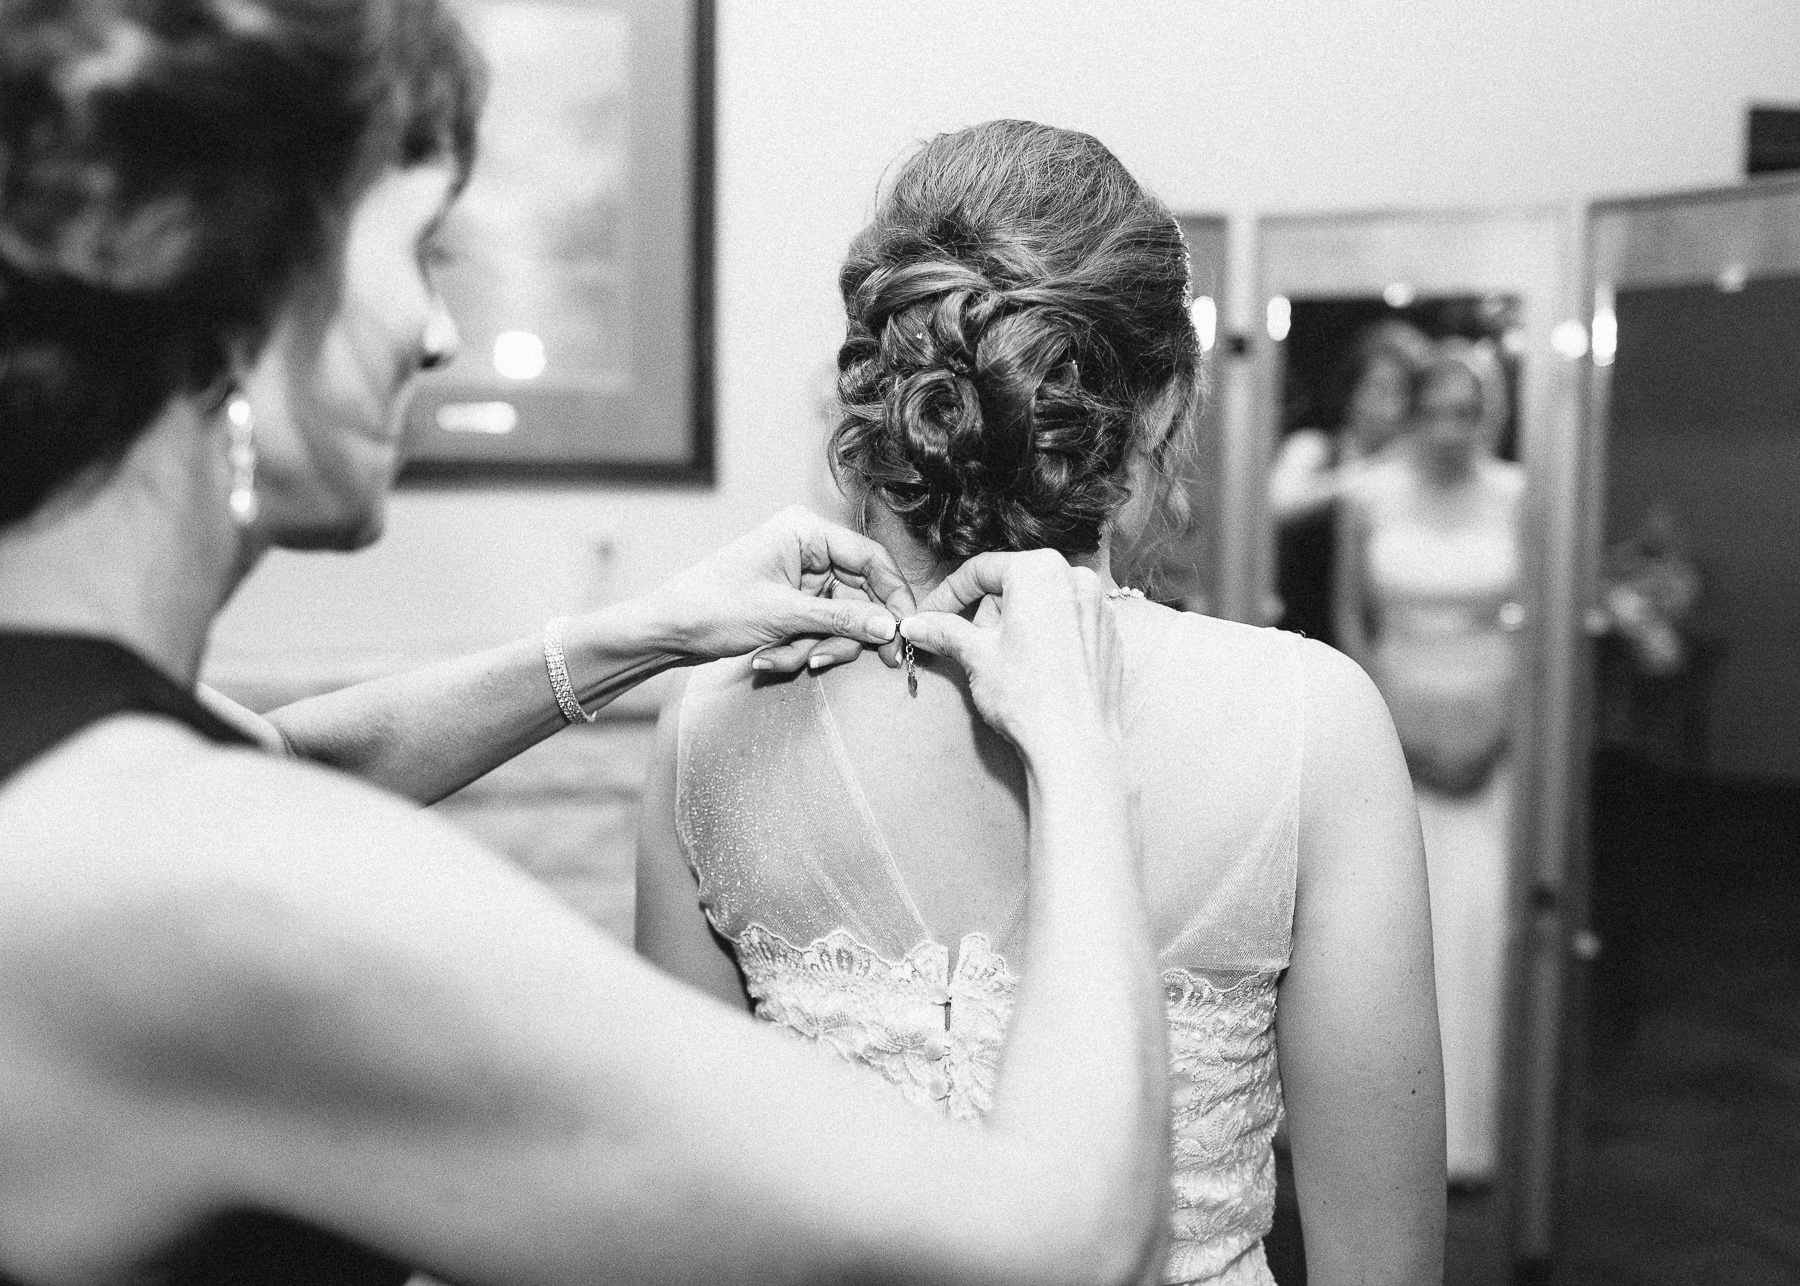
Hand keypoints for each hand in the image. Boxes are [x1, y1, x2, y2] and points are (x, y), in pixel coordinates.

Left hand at [639, 506, 915, 671]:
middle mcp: (807, 549)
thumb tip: (890, 627)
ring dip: (812, 647)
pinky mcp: (791, 603)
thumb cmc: (712, 607)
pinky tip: (767, 659)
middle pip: (858, 595)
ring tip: (777, 659)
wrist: (665, 631)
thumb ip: (842, 618)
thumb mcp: (783, 615)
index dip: (892, 596)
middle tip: (824, 659)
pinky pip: (816, 629)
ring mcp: (799, 578)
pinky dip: (798, 649)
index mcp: (805, 532)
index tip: (903, 632)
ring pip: (838, 619)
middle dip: (839, 634)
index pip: (871, 559)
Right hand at [899, 550, 1123, 757]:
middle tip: (968, 646)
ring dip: (1013, 626)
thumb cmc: (1027, 696)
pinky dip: (1043, 638)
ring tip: (1003, 664)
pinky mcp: (1109, 638)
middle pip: (1014, 585)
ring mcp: (1098, 608)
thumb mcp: (976, 655)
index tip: (929, 615)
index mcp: (1041, 570)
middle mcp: (1077, 579)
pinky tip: (1032, 670)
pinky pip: (1066, 625)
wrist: (1074, 747)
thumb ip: (944, 630)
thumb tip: (916, 624)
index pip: (982, 570)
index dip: (948, 594)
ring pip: (1041, 604)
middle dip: (985, 613)